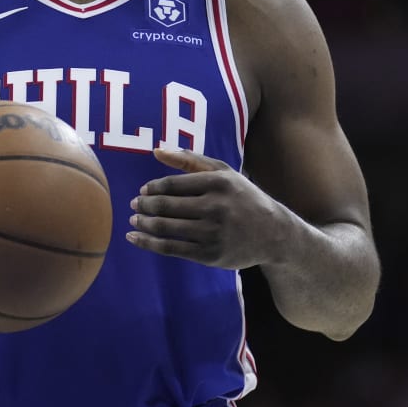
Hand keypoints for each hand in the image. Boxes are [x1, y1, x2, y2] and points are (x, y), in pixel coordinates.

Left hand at [126, 146, 285, 268]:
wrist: (273, 234)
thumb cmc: (242, 198)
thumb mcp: (223, 173)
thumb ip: (189, 160)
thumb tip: (156, 151)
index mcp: (218, 183)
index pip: (173, 184)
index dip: (152, 188)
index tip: (142, 191)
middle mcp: (216, 207)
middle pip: (166, 206)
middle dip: (143, 206)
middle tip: (134, 205)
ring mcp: (213, 233)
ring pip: (165, 228)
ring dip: (143, 223)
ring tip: (134, 220)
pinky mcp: (209, 255)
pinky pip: (170, 248)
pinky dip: (148, 243)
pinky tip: (135, 238)